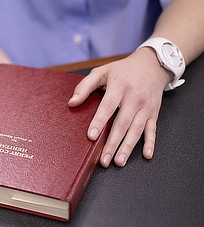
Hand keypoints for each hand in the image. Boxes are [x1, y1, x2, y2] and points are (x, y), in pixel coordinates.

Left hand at [68, 49, 172, 166]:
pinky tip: (146, 155)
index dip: (99, 122)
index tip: (91, 136)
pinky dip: (150, 143)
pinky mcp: (154, 113)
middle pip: (122, 124)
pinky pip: (153, 130)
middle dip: (113, 143)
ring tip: (118, 162)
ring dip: (127, 147)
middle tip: (103, 160)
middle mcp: (134, 98)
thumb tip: (72, 102)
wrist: (152, 65)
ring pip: (136, 130)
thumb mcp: (101, 71)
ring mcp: (146, 107)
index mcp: (119, 87)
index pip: (107, 107)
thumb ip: (84, 86)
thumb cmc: (122, 70)